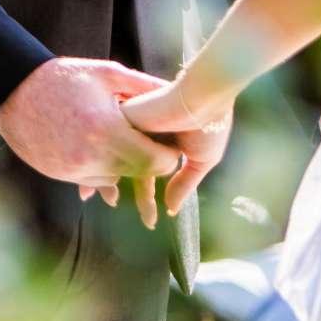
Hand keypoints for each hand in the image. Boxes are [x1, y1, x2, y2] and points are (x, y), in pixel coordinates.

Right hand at [0, 58, 180, 225]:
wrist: (14, 91)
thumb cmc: (63, 78)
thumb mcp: (107, 74)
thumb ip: (144, 86)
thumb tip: (176, 91)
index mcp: (106, 130)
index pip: (153, 161)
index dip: (168, 157)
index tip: (172, 147)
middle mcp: (90, 156)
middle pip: (137, 175)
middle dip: (149, 164)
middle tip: (155, 147)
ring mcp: (73, 169)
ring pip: (115, 180)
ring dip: (124, 166)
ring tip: (124, 143)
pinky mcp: (60, 175)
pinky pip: (92, 180)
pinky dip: (101, 169)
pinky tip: (100, 149)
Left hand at [121, 79, 235, 217]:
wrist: (203, 99)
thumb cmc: (209, 124)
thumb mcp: (201, 159)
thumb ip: (183, 183)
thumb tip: (170, 209)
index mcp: (163, 141)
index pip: (147, 171)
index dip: (147, 197)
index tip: (151, 220)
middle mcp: (146, 134)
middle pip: (131, 168)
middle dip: (138, 196)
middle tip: (147, 221)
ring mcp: (133, 126)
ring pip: (117, 158)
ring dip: (111, 179)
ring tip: (114, 201)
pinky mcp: (122, 118)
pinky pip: (111, 147)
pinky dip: (111, 162)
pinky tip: (114, 177)